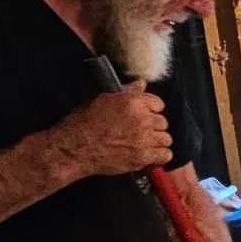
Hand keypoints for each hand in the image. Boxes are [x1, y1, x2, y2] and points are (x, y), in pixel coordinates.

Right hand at [51, 83, 170, 179]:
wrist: (74, 148)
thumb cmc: (84, 122)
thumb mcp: (103, 99)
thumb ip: (127, 92)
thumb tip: (142, 84)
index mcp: (133, 101)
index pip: (158, 103)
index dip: (151, 110)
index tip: (144, 116)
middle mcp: (142, 119)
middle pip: (163, 122)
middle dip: (154, 127)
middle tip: (141, 132)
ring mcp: (144, 139)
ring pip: (166, 139)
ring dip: (157, 141)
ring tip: (145, 144)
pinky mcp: (142, 157)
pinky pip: (165, 155)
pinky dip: (160, 156)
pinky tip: (150, 155)